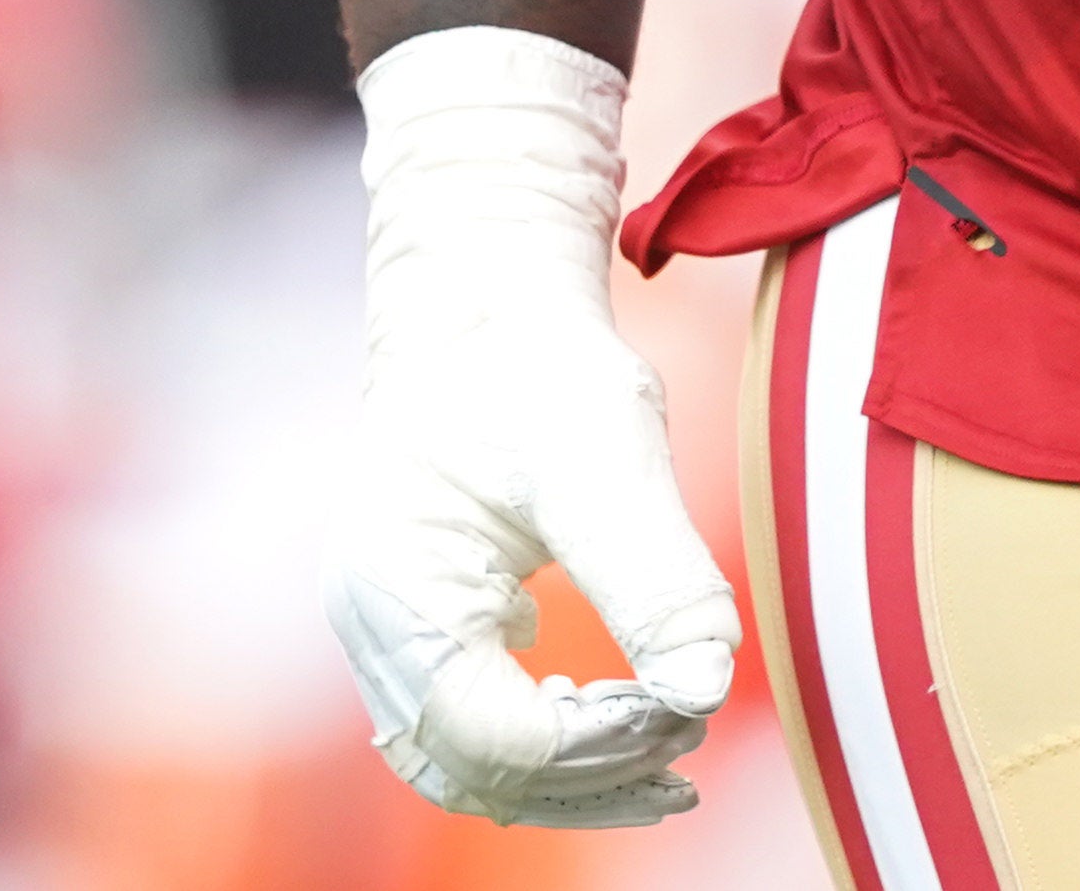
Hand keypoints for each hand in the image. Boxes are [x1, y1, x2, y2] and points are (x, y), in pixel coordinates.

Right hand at [327, 30, 740, 829]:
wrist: (485, 300)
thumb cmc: (537, 364)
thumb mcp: (608, 456)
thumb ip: (655, 575)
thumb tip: (704, 687)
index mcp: (398, 591)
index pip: (490, 733)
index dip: (593, 744)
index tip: (683, 712)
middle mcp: (374, 626)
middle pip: (473, 765)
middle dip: (588, 778)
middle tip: (692, 761)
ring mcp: (389, 627)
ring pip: (466, 758)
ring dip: (567, 779)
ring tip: (670, 772)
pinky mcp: (423, 617)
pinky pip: (469, 717)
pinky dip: (542, 741)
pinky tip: (615, 720)